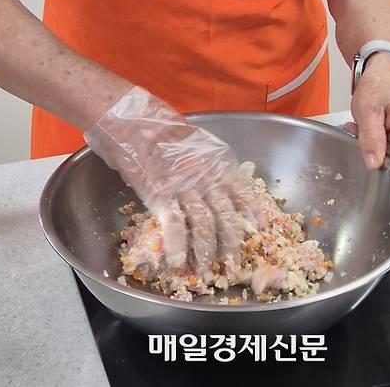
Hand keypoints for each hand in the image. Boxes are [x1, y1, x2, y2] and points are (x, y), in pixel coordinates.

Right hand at [84, 87, 263, 273]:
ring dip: (206, 251)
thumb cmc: (158, 126)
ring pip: (204, 223)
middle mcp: (205, 174)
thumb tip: (205, 185)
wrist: (132, 119)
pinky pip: (174, 224)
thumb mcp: (191, 141)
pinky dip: (177, 245)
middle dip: (231, 242)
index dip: (251, 212)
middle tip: (233, 263)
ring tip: (205, 270)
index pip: (241, 190)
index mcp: (215, 161)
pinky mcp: (160, 193)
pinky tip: (177, 262)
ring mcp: (184, 185)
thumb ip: (202, 163)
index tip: (258, 229)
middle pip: (226, 213)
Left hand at [346, 54, 389, 175]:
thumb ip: (370, 138)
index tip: (372, 169)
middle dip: (377, 155)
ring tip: (364, 129)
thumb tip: (374, 166)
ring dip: (376, 149)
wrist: (382, 74)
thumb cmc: (376, 87)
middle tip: (359, 135)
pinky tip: (371, 131)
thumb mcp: (366, 110)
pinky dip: (379, 144)